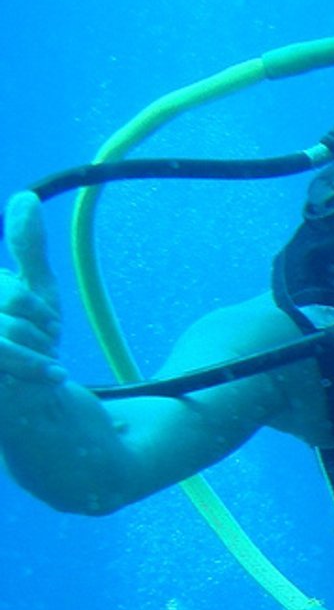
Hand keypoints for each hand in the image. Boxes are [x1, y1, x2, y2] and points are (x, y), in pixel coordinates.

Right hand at [0, 193, 66, 387]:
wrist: (38, 413)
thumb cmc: (31, 351)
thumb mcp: (35, 294)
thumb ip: (26, 248)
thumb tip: (25, 197)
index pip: (11, 290)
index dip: (30, 305)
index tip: (44, 327)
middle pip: (9, 298)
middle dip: (37, 324)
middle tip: (43, 349)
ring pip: (6, 328)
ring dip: (36, 347)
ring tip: (42, 364)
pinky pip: (5, 350)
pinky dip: (35, 364)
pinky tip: (52, 377)